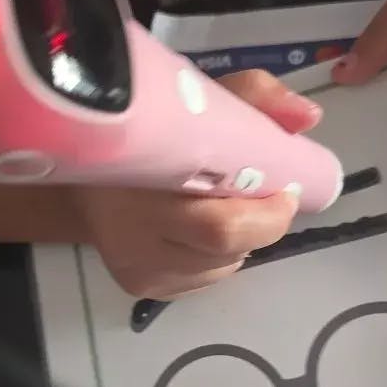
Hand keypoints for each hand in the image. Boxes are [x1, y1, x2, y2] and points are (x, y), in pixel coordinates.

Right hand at [76, 70, 320, 298]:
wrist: (79, 175)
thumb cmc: (143, 131)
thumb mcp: (191, 100)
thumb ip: (252, 98)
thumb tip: (308, 118)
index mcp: (143, 186)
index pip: (219, 226)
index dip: (264, 214)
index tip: (284, 188)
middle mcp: (136, 239)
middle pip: (224, 249)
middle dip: (263, 225)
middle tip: (272, 201)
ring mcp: (140, 270)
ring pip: (222, 267)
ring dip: (242, 241)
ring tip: (227, 209)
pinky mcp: (144, 288)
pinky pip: (205, 279)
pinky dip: (219, 256)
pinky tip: (201, 233)